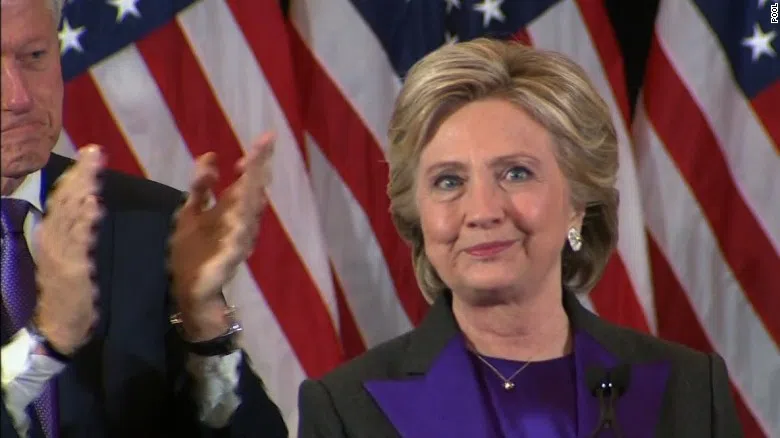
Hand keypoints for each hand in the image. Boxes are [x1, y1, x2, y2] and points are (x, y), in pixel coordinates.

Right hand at [34, 145, 103, 355]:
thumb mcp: (67, 256)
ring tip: (94, 171)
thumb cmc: (68, 291)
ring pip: (70, 215)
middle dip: (81, 175)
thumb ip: (72, 232)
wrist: (59, 327)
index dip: (76, 174)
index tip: (90, 153)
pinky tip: (94, 206)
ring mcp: (60, 253)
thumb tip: (76, 206)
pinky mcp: (71, 268)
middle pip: (65, 200)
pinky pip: (78, 241)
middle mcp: (52, 239)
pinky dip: (85, 222)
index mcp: (52, 234)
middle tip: (96, 153)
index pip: (62, 197)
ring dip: (83, 191)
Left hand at [169, 132, 274, 340]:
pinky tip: (252, 199)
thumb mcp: (192, 214)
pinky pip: (242, 230)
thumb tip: (210, 155)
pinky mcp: (233, 252)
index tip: (262, 140)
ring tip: (256, 163)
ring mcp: (239, 236)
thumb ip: (201, 187)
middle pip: (253, 188)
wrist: (194, 293)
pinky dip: (246, 215)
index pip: (246, 179)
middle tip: (267, 141)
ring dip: (255, 185)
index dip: (254, 160)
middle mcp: (240, 220)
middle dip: (258, 166)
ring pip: (251, 206)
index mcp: (230, 208)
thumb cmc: (195, 254)